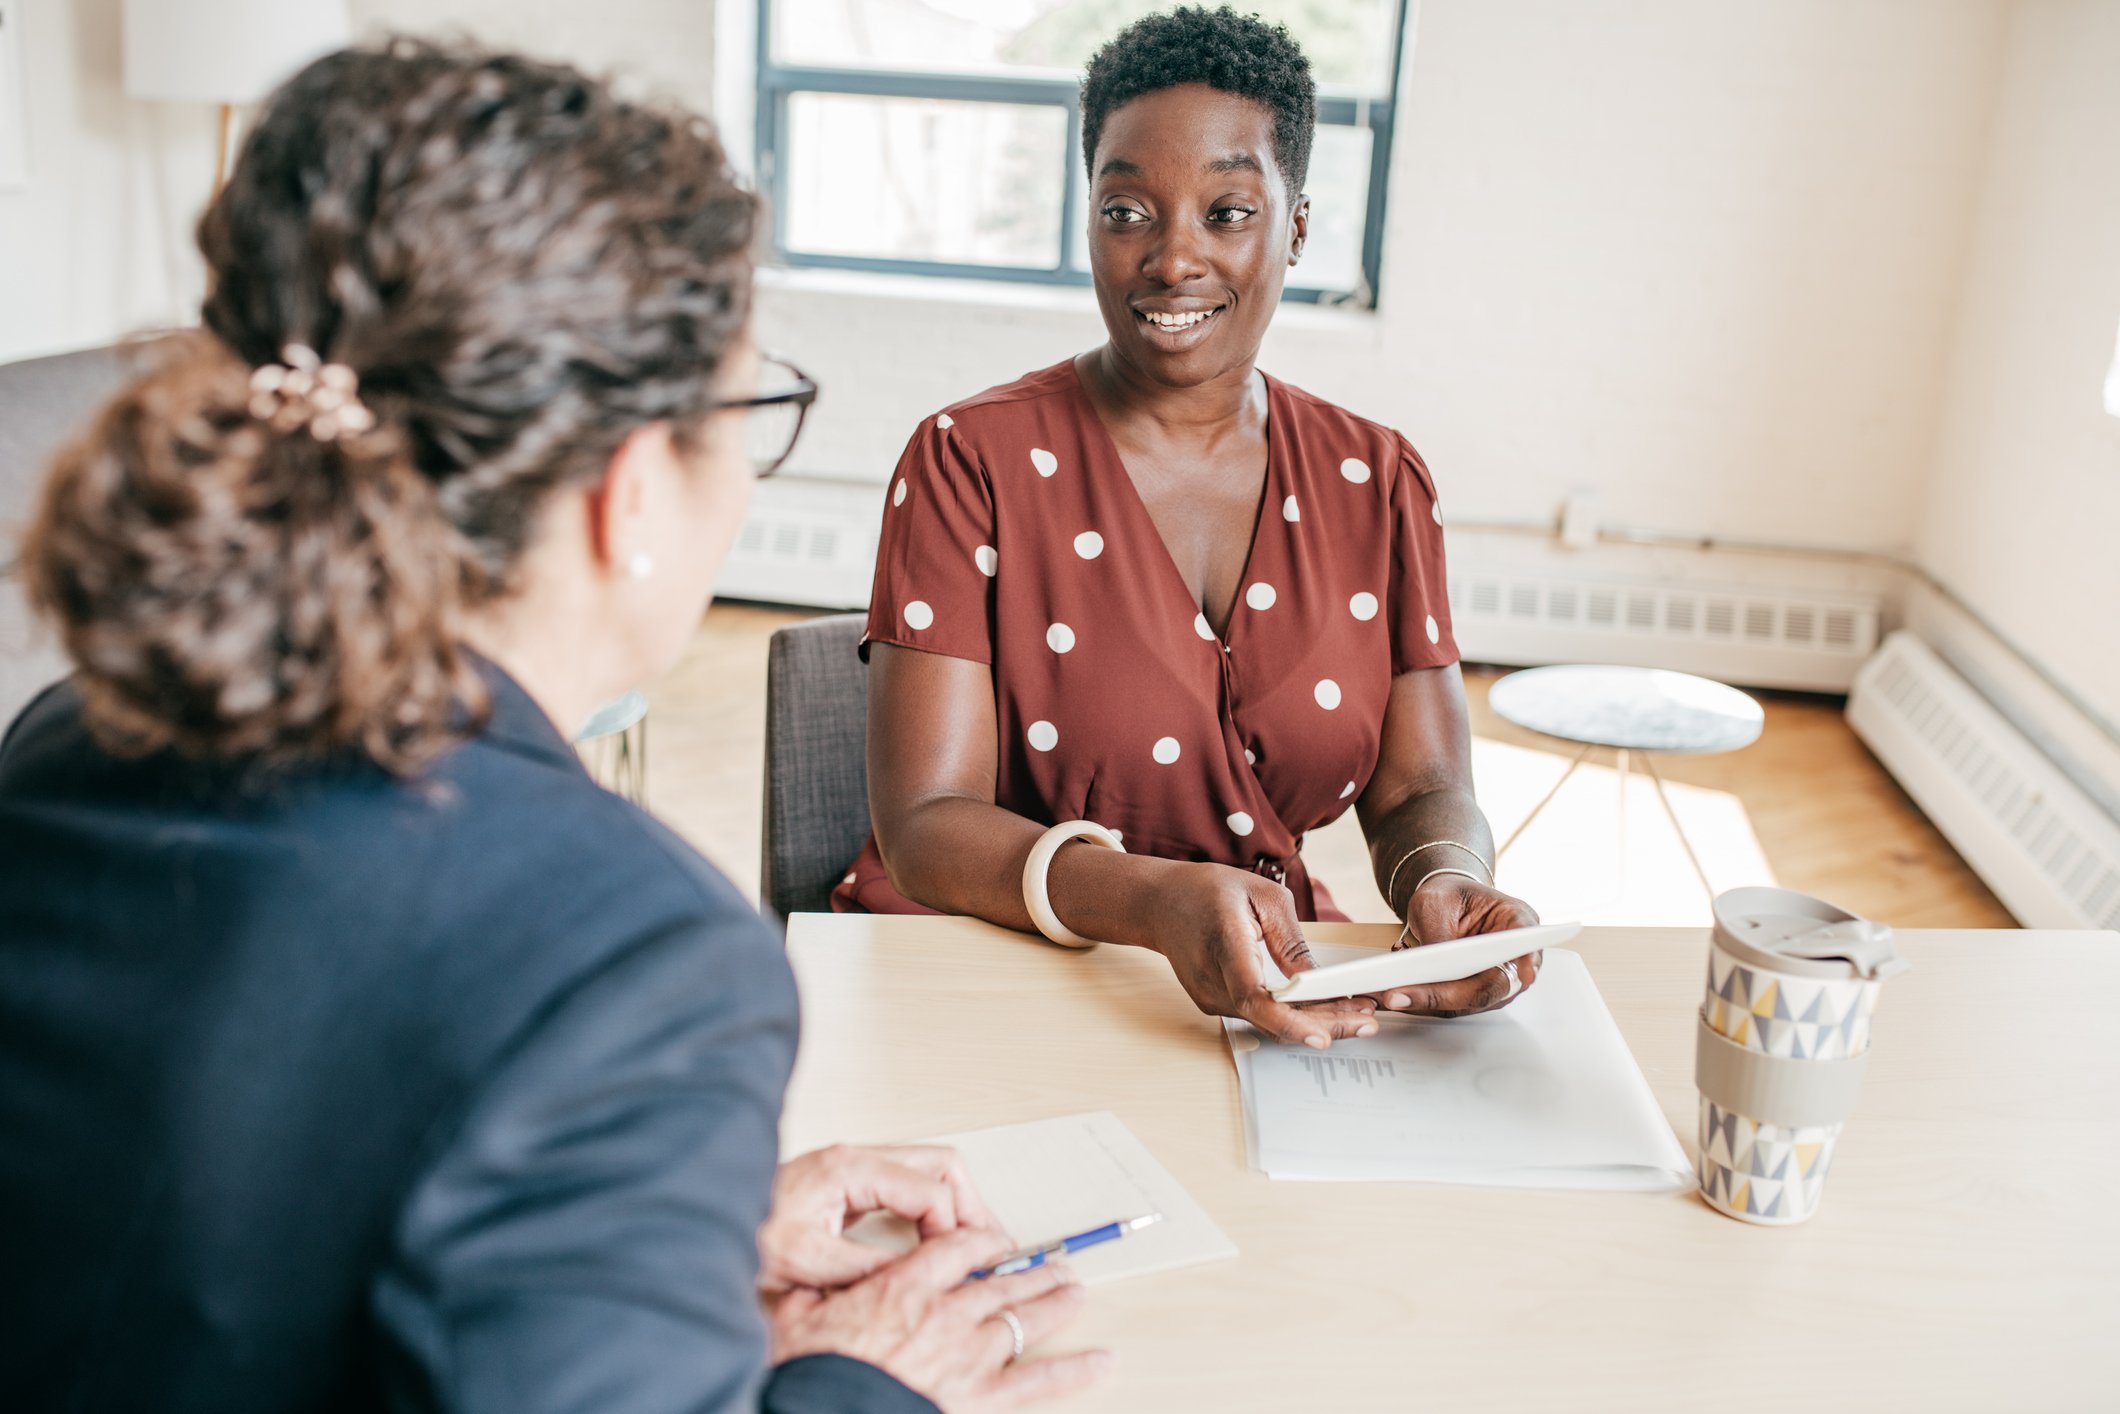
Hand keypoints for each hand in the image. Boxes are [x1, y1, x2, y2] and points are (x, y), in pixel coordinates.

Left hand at [760, 1144, 998, 1294]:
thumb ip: (864, 1266)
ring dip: (957, 1204)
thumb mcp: (806, 1259)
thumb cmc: (747, 1229)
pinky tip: (940, 1234)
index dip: (953, 1226)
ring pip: (930, 1170)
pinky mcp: (852, 1182)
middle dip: (972, 1205)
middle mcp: (858, 1158)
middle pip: (941, 1165)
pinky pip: (910, 1183)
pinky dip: (935, 1206)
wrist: (709, 1216)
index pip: (929, 1187)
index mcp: (850, 1168)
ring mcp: (857, 1167)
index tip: (960, 1260)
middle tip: (989, 1245)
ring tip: (975, 1241)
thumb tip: (915, 1273)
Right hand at [770, 1227, 1112, 1412]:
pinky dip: (1076, 1370)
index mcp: (905, 1287)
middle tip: (1056, 1262)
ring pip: (1025, 1319)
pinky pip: (1040, 1380)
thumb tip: (798, 1285)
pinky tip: (1103, 1361)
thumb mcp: (797, 1320)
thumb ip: (808, 1298)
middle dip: (1031, 1270)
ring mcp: (971, 1355)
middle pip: (1000, 1280)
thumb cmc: (813, 1374)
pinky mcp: (984, 1397)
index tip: (994, 1242)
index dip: (981, 1242)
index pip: (955, 1248)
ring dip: (1055, 1303)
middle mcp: (947, 1313)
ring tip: (1077, 1291)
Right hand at [1146, 863, 1376, 1048]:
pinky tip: (1322, 1009)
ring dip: (1312, 1020)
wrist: (1160, 903)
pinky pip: (1257, 1014)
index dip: (1289, 1021)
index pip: (1253, 997)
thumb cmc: (1208, 891)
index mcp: (1224, 943)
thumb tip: (1317, 979)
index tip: (1323, 1036)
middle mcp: (1211, 979)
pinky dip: (1291, 1014)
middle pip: (1269, 1016)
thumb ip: (1290, 941)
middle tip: (1366, 1023)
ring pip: (1267, 1020)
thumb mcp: (1261, 895)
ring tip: (1356, 1015)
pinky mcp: (1213, 1002)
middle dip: (1322, 1024)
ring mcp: (1209, 996)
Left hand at [1372, 874, 1542, 1017]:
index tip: (1526, 974)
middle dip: (1445, 994)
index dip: (1528, 960)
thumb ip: (1439, 934)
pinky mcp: (1473, 996)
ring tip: (1389, 995)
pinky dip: (1421, 1002)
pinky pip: (1450, 1005)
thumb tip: (1429, 968)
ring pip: (1467, 1002)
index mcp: (1516, 921)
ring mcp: (1497, 982)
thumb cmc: (1449, 897)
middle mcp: (1514, 957)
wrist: (1444, 905)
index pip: (1527, 942)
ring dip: (1427, 1002)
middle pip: (1489, 985)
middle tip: (1403, 993)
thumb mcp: (1436, 902)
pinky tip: (1394, 996)